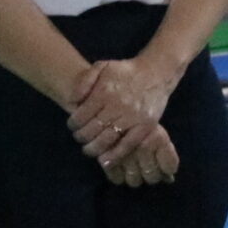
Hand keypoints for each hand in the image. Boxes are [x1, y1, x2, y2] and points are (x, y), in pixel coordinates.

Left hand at [67, 55, 182, 184]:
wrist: (155, 73)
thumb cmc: (125, 71)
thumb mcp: (102, 66)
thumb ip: (85, 80)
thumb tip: (72, 100)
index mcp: (105, 92)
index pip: (82, 115)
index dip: (73, 124)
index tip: (72, 126)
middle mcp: (117, 106)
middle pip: (93, 129)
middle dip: (81, 137)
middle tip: (79, 138)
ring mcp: (132, 117)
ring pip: (108, 139)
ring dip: (94, 148)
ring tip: (88, 150)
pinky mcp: (145, 126)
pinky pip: (127, 145)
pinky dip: (115, 155)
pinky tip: (105, 161)